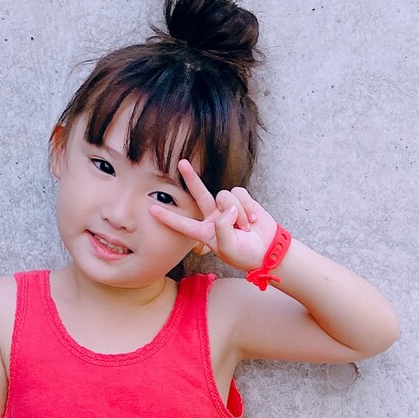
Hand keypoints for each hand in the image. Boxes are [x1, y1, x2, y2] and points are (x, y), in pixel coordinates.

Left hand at [150, 159, 278, 272]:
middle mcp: (214, 217)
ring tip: (246, 228)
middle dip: (191, 178)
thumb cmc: (246, 255)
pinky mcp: (242, 201)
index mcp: (205, 232)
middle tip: (181, 162)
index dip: (168, 217)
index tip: (151, 209)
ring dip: (238, 213)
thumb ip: (223, 229)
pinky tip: (253, 220)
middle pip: (199, 194)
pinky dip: (248, 207)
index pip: (183, 224)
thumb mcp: (229, 248)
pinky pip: (240, 194)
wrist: (268, 251)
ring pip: (226, 197)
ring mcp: (227, 208)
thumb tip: (227, 209)